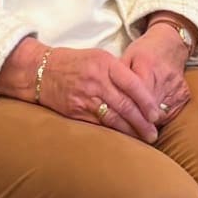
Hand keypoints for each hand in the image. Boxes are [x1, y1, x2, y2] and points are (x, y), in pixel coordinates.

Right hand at [35, 43, 165, 140]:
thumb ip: (119, 72)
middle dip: (143, 122)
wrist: (40, 71)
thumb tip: (143, 92)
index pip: (133, 84)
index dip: (147, 102)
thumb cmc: (73, 63)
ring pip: (113, 118)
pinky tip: (123, 139)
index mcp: (105, 64)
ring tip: (144, 139)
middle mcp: (96, 81)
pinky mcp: (76, 113)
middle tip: (154, 133)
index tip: (157, 115)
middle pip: (125, 105)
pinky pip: (99, 125)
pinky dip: (113, 133)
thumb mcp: (98, 57)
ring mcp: (85, 98)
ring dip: (131, 131)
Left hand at [122, 23, 192, 123]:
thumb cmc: (144, 52)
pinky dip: (160, 119)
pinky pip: (171, 114)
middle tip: (127, 131)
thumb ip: (119, 78)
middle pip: (150, 108)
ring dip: (149, 123)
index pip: (138, 95)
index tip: (122, 122)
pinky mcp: (185, 94)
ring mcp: (177, 88)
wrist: (170, 44)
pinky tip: (150, 121)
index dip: (130, 111)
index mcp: (147, 66)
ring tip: (138, 129)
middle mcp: (165, 78)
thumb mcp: (127, 58)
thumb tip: (108, 97)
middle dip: (139, 121)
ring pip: (162, 114)